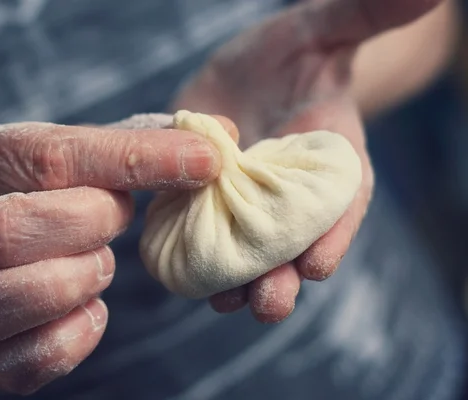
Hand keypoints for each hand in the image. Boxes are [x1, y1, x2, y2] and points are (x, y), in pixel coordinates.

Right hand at [0, 122, 220, 394]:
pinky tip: (93, 313)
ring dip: (69, 284)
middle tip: (117, 220)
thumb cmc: (42, 192)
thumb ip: (138, 143)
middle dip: (87, 225)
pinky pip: (10, 364)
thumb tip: (218, 137)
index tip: (205, 160)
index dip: (138, 159)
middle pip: (6, 230)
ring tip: (99, 265)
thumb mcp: (75, 153)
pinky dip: (66, 343)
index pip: (54, 156)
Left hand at [174, 0, 442, 322]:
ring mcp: (246, 202)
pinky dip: (192, 253)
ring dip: (236, 280)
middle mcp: (290, 192)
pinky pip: (202, 233)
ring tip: (223, 301)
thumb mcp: (322, 28)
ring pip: (247, 252)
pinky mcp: (207, 199)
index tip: (319, 264)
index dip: (334, 234)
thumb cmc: (295, 50)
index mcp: (330, 159)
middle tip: (270, 303)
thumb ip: (362, 16)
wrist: (251, 73)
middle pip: (293, 243)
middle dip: (283, 275)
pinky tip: (181, 272)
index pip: (341, 201)